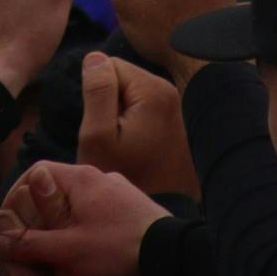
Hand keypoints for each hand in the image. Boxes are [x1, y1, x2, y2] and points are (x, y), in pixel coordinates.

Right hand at [0, 162, 164, 275]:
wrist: (171, 256)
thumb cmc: (119, 249)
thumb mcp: (68, 250)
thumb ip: (32, 242)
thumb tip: (0, 238)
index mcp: (80, 178)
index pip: (36, 171)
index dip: (17, 193)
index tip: (10, 217)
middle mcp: (100, 177)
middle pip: (57, 188)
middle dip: (40, 214)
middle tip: (33, 238)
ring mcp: (120, 190)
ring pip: (79, 201)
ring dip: (65, 222)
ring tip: (60, 247)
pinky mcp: (134, 207)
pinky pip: (101, 211)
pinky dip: (88, 226)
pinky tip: (90, 248)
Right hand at [77, 52, 200, 198]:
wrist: (159, 219)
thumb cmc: (126, 179)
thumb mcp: (98, 136)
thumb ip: (96, 91)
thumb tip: (94, 56)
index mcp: (154, 90)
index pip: (109, 65)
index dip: (94, 93)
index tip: (104, 125)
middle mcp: (174, 93)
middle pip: (124, 78)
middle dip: (110, 102)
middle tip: (115, 139)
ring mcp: (181, 108)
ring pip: (134, 96)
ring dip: (124, 115)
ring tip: (127, 147)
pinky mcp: (181, 123)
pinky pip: (149, 111)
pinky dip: (139, 126)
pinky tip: (141, 150)